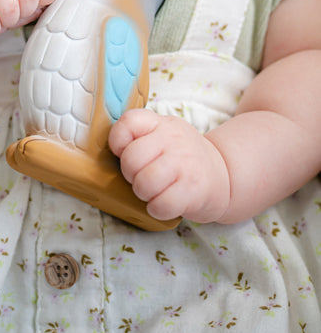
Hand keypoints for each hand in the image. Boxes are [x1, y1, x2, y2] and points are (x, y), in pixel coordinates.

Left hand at [108, 109, 230, 222]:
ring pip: (143, 183)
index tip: (125, 152)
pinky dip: (157, 209)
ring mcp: (185, 164)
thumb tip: (107, 151)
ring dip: (143, 193)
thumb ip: (140, 136)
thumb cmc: (182, 158)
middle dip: (131, 175)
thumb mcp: (164, 135)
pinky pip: (160, 205)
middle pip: (131, 159)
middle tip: (142, 177)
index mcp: (161, 123)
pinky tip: (165, 203)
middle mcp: (173, 139)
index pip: (128, 122)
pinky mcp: (194, 190)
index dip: (118, 142)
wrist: (224, 176)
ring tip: (154, 191)